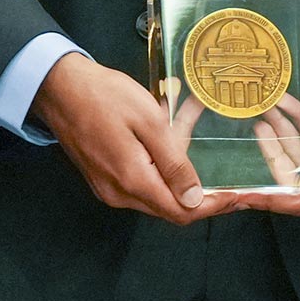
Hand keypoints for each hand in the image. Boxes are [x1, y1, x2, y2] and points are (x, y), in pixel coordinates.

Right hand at [32, 54, 234, 225]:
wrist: (59, 88)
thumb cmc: (103, 96)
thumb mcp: (147, 120)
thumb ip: (173, 162)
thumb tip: (195, 199)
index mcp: (133, 181)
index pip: (182, 212)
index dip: (214, 207)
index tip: (240, 198)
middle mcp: (119, 194)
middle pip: (170, 208)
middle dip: (203, 196)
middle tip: (231, 179)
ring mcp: (109, 189)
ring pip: (156, 195)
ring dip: (181, 179)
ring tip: (203, 151)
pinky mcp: (103, 179)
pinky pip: (141, 183)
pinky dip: (162, 171)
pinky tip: (172, 144)